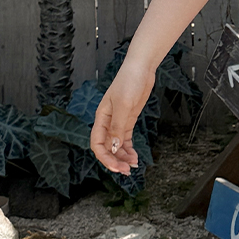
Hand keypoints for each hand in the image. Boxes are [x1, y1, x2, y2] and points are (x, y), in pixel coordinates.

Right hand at [90, 60, 154, 175]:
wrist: (141, 68)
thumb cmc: (129, 81)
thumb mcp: (123, 104)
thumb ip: (117, 126)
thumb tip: (113, 147)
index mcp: (101, 118)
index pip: (97, 143)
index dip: (104, 157)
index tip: (114, 166)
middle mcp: (107, 122)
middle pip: (107, 147)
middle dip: (114, 161)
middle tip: (125, 171)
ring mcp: (118, 121)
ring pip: (116, 146)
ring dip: (122, 157)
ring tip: (132, 166)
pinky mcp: (128, 120)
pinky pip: (125, 139)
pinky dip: (129, 149)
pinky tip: (134, 157)